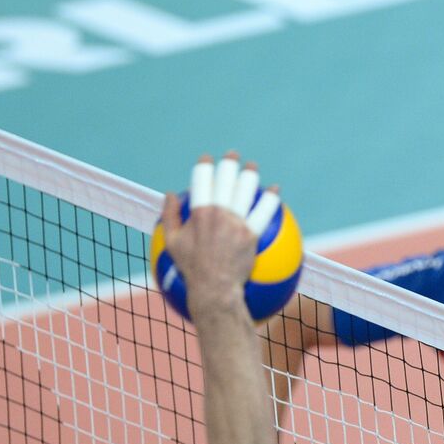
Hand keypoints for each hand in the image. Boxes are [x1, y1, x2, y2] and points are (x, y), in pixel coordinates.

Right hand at [162, 153, 275, 314]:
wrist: (214, 288)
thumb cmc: (190, 267)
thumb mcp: (172, 242)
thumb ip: (170, 215)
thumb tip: (168, 194)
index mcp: (198, 212)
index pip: (201, 181)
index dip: (204, 166)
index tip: (207, 158)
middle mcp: (218, 213)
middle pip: (225, 180)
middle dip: (229, 163)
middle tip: (233, 155)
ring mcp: (236, 223)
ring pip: (245, 191)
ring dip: (250, 175)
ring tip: (252, 166)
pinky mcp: (251, 234)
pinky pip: (264, 212)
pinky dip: (270, 199)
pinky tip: (275, 190)